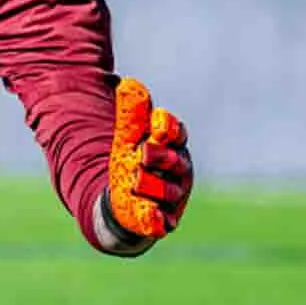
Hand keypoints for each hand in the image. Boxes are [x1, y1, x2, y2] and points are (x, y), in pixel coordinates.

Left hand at [102, 78, 192, 241]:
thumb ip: (131, 116)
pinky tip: (150, 217)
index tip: (156, 125)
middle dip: (158, 156)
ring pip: (168, 190)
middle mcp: (178, 171)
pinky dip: (156, 219)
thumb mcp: (128, 137)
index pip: (176, 133)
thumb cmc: (134, 162)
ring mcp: (173, 197)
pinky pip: (162, 221)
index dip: (168, 128)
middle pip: (173, 161)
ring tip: (135, 180)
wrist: (127, 200)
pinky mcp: (164, 221)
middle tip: (142, 153)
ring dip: (152, 185)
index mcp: (173, 145)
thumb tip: (129, 83)